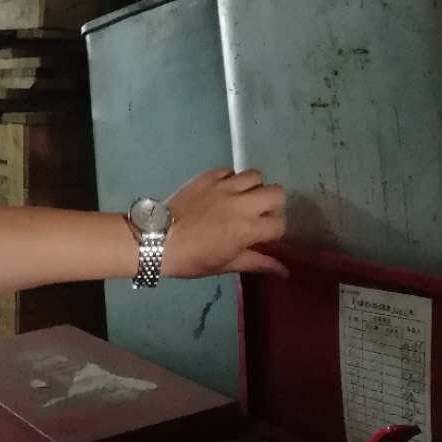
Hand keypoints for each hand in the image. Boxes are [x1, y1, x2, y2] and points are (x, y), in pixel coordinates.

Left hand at [161, 169, 287, 278]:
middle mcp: (242, 203)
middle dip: (272, 205)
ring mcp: (225, 186)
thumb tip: (284, 271)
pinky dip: (231, 179)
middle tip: (257, 215)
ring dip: (254, 188)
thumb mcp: (226, 265)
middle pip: (277, 193)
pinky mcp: (208, 176)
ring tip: (241, 199)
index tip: (261, 237)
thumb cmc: (192, 258)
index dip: (273, 232)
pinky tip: (222, 191)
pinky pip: (230, 171)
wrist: (156, 240)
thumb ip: (258, 263)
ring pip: (256, 176)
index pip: (279, 224)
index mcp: (248, 228)